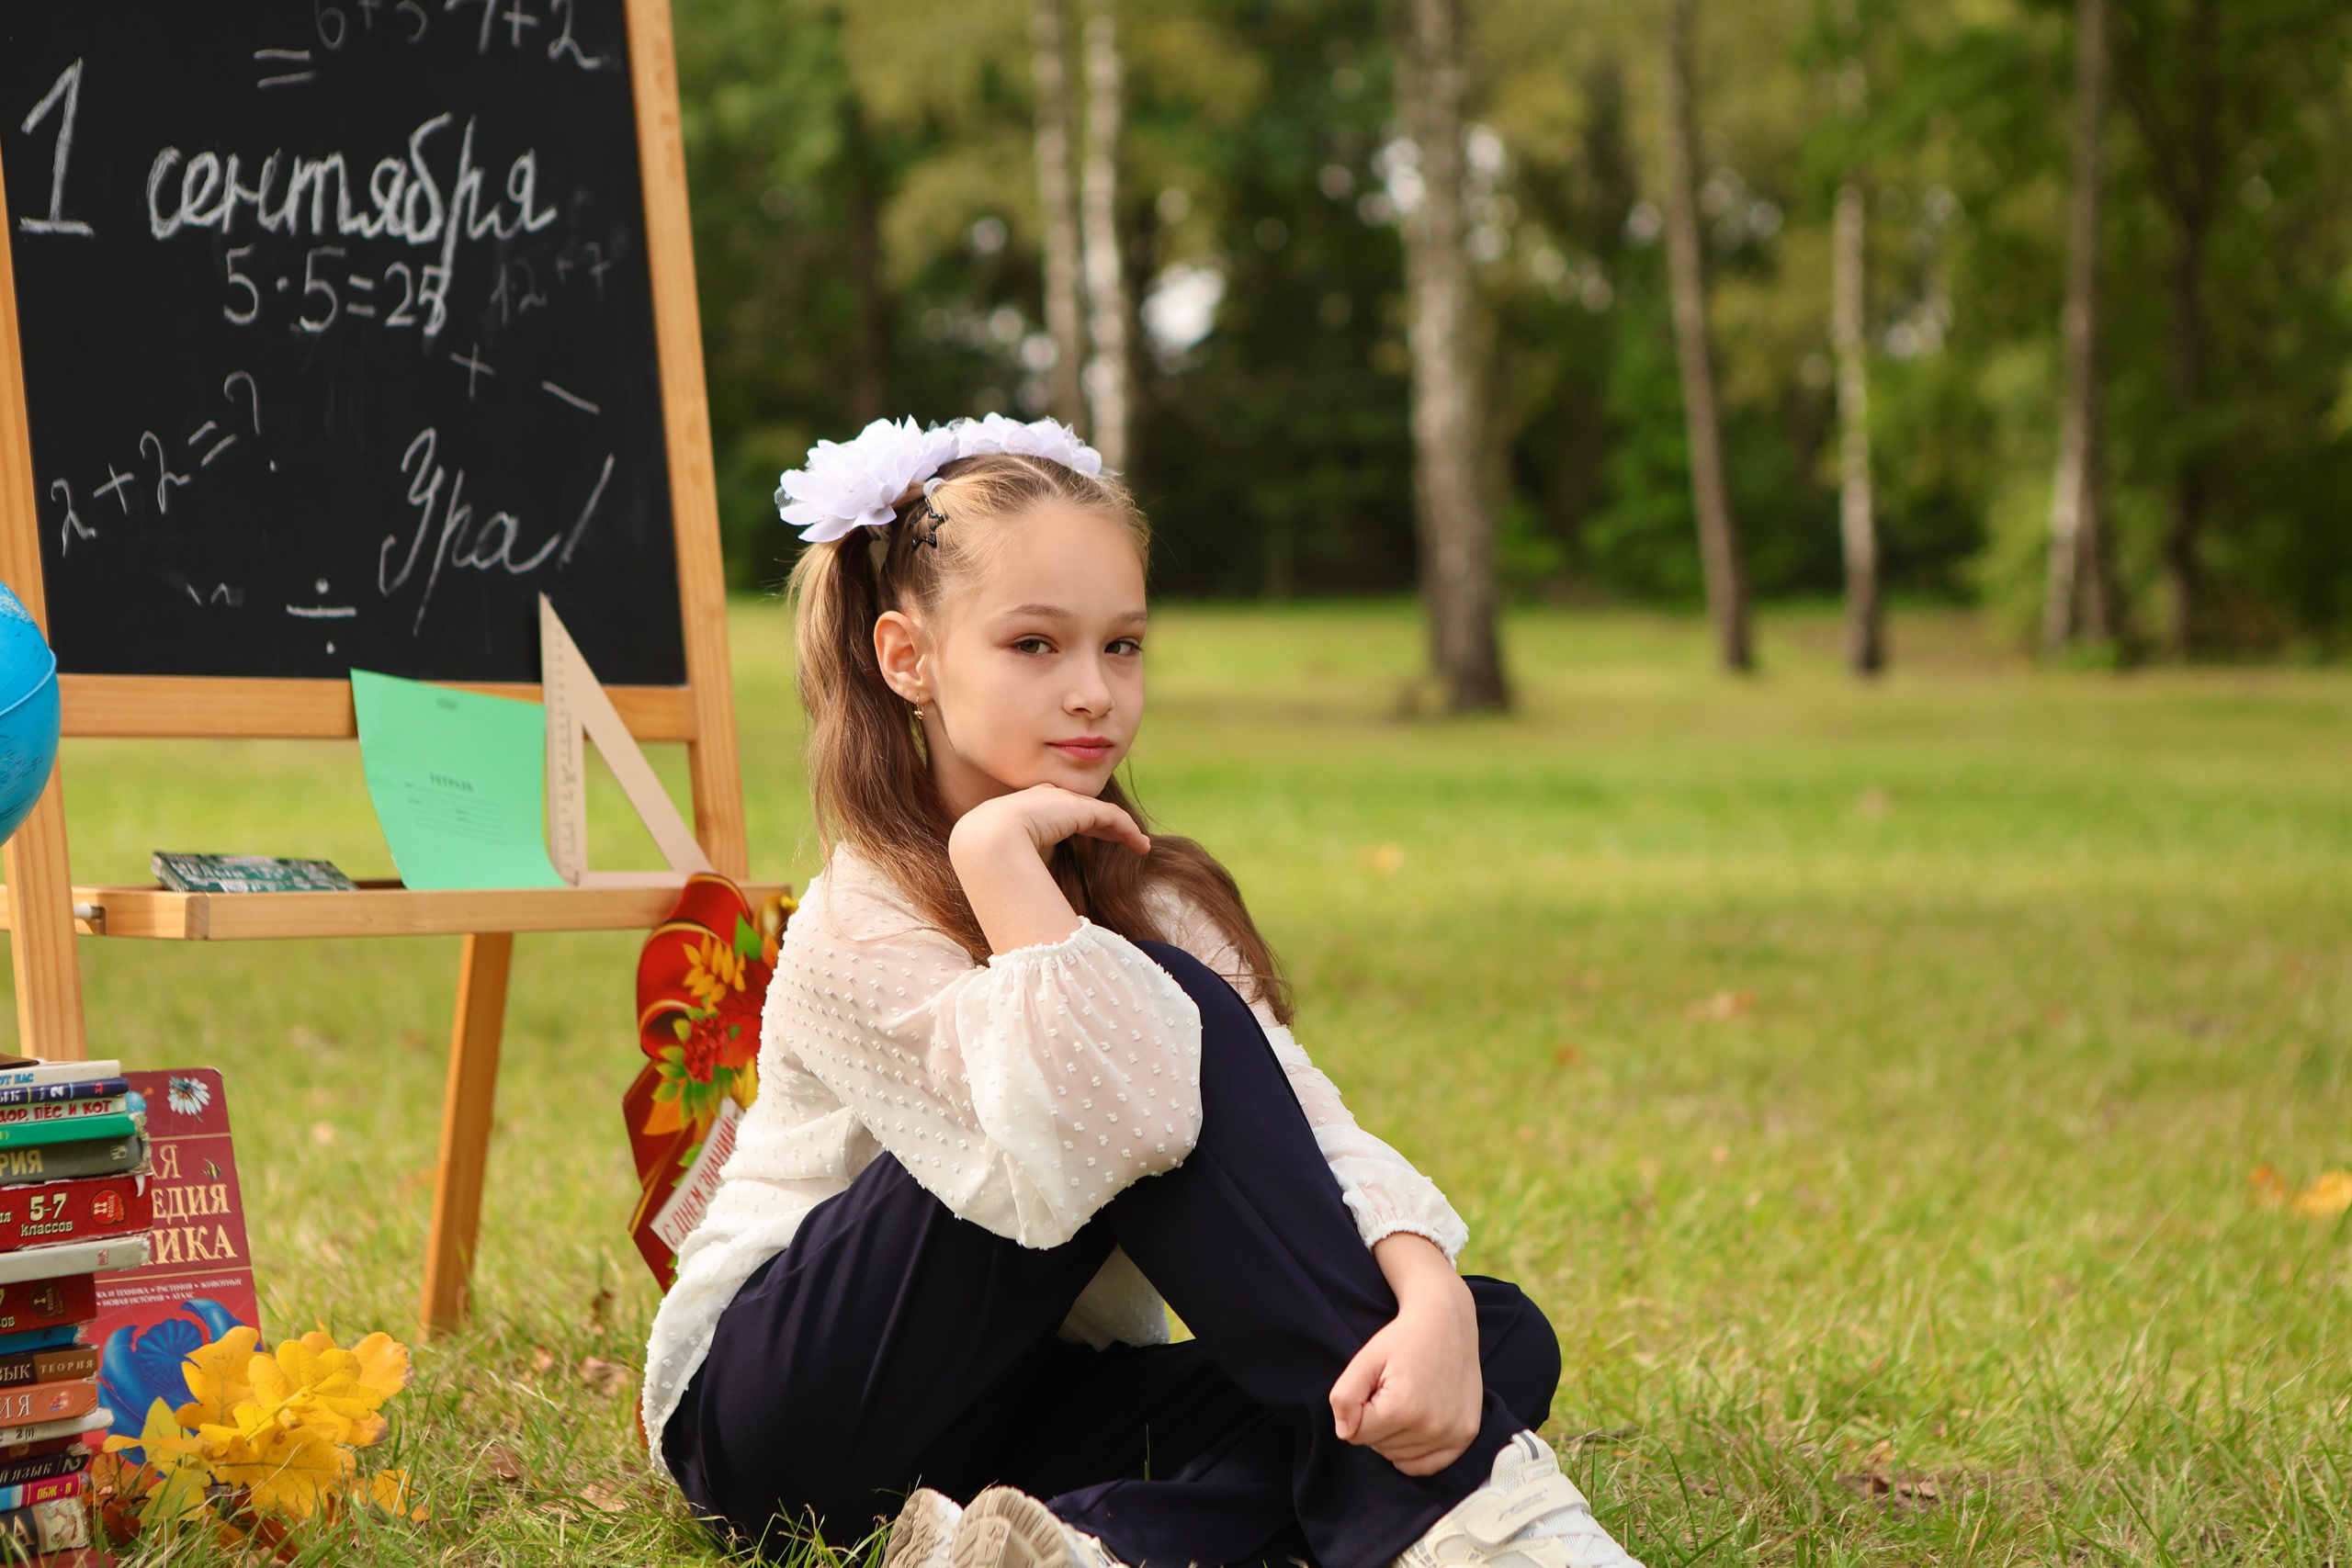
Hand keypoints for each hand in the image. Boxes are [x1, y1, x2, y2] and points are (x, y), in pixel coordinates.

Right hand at [948, 784, 1148, 952]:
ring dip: (1120, 829)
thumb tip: (1036, 894)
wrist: (987, 845)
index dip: (1074, 825)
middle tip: (1120, 840)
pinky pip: (1109, 817)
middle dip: (1099, 823)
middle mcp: (1038, 799)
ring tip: (1138, 845)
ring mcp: (1057, 799)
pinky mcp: (1077, 807)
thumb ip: (1025, 868)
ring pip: (1096, 812)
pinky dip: (1127, 830)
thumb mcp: (1009, 866)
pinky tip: (1141, 847)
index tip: (1090, 839)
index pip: (1051, 814)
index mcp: (1016, 811)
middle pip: (1077, 808)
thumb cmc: (991, 865)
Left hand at [1329, 1235, 1482, 1475]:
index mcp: (1403, 1408)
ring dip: (1395, 1436)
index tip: (1372, 1387)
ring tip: (1407, 1400)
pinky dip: (1415, 1453)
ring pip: (1400, 1457)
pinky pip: (1428, 1465)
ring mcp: (1452, 1434)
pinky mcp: (1465, 1436)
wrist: (1448, 1322)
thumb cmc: (1403, 1339)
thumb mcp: (1365, 1359)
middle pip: (1379, 1447)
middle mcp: (1431, 1427)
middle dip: (1376, 1423)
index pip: (1357, 1434)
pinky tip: (1416, 1425)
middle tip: (1391, 1390)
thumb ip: (1345, 1396)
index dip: (1357, 1410)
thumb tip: (1344, 1432)